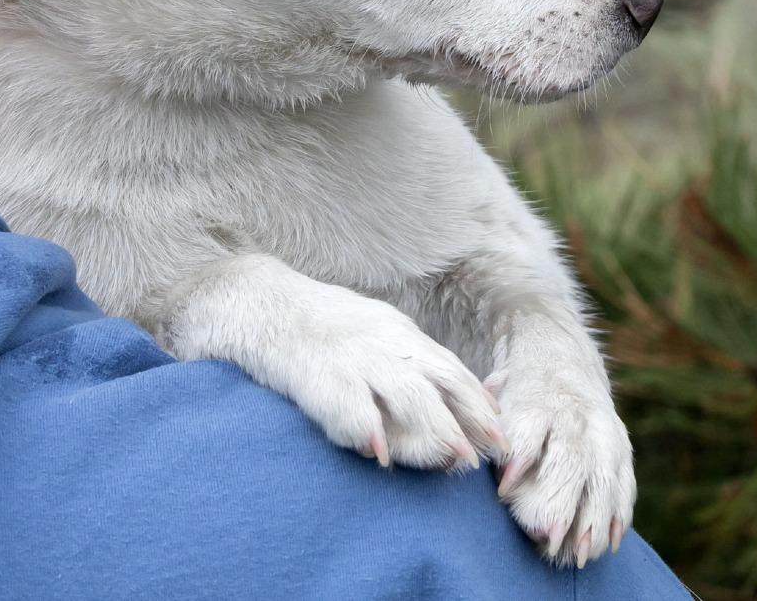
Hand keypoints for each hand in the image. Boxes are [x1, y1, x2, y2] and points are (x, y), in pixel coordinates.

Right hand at [164, 258, 507, 470]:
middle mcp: (383, 341)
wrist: (252, 297)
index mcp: (399, 336)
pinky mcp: (309, 365)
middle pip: (437, 379)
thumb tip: (460, 411)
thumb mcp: (373, 341)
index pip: (451, 372)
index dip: (480, 408)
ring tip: (448, 459)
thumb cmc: (318, 330)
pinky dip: (360, 422)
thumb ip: (411, 370)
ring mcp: (349, 352)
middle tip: (488, 459)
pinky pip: (339, 395)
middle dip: (466, 419)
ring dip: (429, 426)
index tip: (503, 443)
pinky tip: (375, 451)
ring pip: (401, 388)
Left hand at [487, 337, 635, 567]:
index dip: (518, 457)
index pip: (529, 429)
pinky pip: (625, 482)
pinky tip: (610, 541)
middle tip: (549, 538)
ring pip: (603, 476)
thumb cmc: (517, 391)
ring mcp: (603, 432)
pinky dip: (619, 513)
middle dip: (561, 501)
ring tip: (583, 555)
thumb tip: (494, 473)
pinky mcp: (621, 447)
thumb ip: (491, 428)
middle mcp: (574, 417)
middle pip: (570, 460)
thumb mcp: (496, 396)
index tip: (504, 489)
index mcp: (538, 402)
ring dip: (594, 517)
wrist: (561, 357)